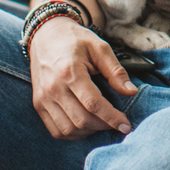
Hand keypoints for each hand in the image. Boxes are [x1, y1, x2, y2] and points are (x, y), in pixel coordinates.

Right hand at [27, 16, 135, 139]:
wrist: (45, 35)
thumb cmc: (75, 40)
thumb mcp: (99, 48)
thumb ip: (116, 71)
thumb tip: (131, 92)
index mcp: (70, 72)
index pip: (94, 104)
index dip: (112, 118)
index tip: (126, 125)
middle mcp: (53, 88)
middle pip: (81, 120)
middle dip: (103, 126)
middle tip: (116, 122)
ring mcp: (43, 98)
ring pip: (68, 129)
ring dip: (88, 132)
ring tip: (101, 123)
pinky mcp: (38, 104)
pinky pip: (55, 130)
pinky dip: (72, 134)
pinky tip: (85, 126)